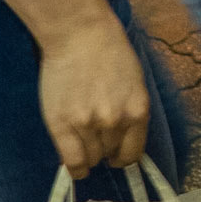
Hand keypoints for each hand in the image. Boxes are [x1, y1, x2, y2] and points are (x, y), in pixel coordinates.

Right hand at [38, 11, 148, 179]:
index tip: (116, 155)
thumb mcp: (134, 83)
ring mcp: (88, 125)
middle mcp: (115, 121)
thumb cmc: (110, 52)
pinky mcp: (62, 126)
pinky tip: (75, 164)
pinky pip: (72, 161)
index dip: (124, 155)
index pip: (134, 152)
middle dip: (105, 148)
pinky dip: (75, 167)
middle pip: (110, 153)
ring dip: (89, 152)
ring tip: (83, 137)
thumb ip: (130, 112)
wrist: (80, 34)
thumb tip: (123, 143)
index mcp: (138, 110)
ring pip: (91, 158)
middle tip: (96, 135)